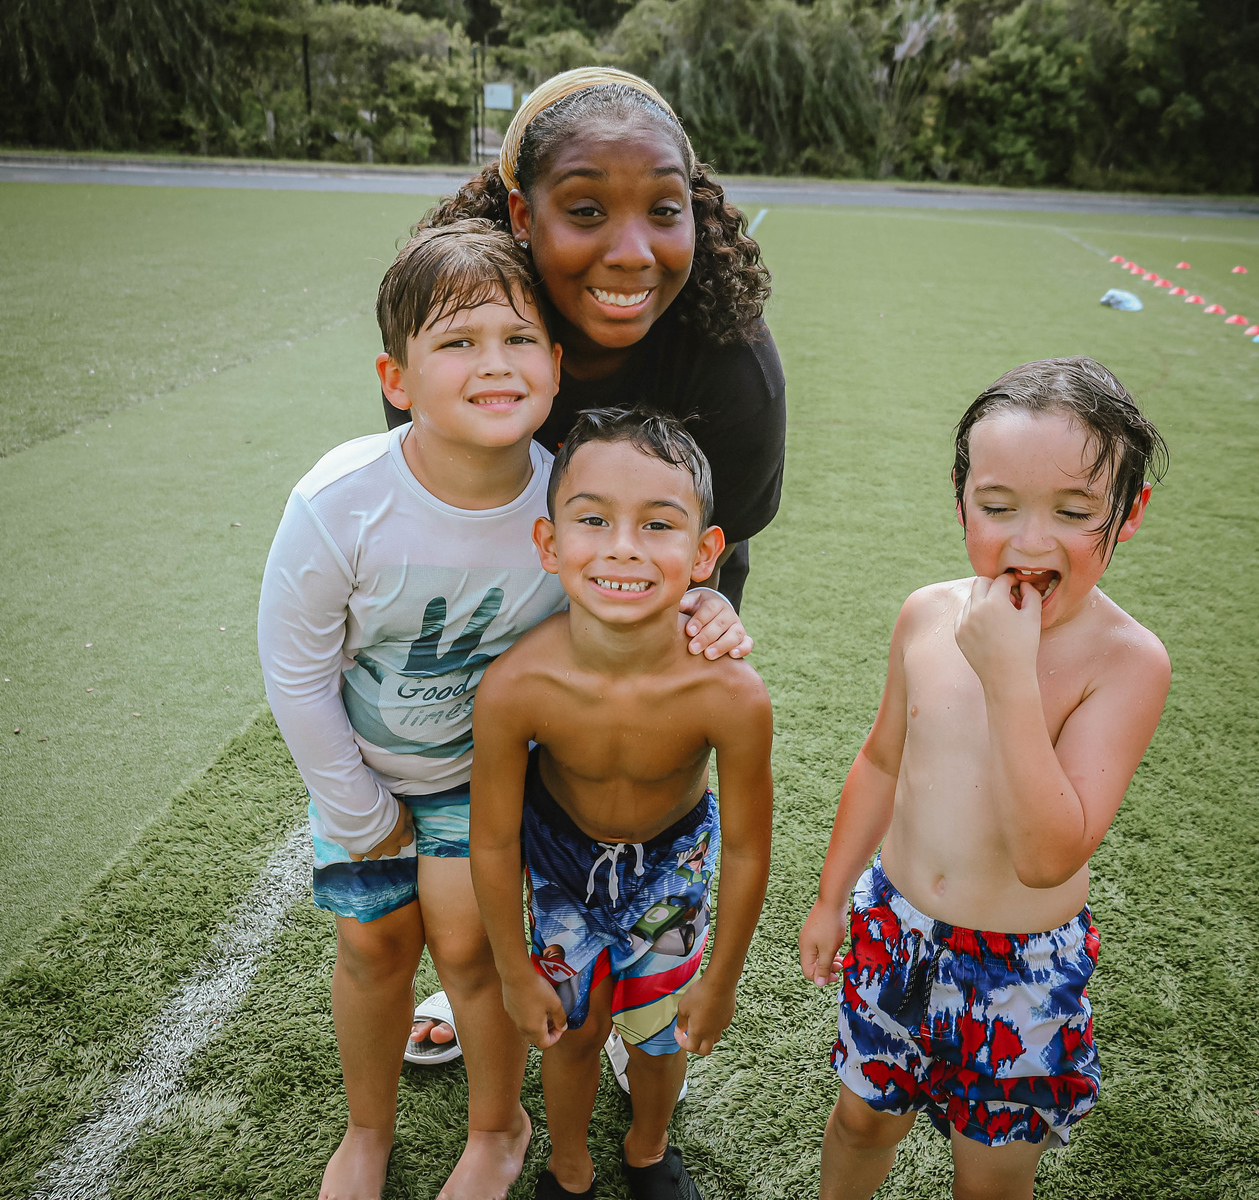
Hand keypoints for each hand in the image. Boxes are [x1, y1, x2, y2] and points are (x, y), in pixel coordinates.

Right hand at [350, 797, 414, 861]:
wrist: (362, 812)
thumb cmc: (383, 808)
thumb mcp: (401, 807)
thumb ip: (405, 816)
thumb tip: (407, 818)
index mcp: (401, 836)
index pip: (408, 838)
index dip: (405, 832)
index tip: (401, 825)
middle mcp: (389, 847)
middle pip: (393, 850)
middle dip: (390, 843)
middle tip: (385, 832)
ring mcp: (374, 851)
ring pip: (376, 854)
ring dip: (374, 847)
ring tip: (369, 836)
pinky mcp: (359, 851)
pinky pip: (358, 856)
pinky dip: (357, 851)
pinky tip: (356, 843)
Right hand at [502, 971, 567, 1049]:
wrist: (516, 975)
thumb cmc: (537, 989)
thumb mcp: (555, 1003)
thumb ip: (561, 1018)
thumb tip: (562, 1027)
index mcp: (534, 1030)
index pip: (545, 1044)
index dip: (556, 1038)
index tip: (561, 1025)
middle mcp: (522, 1028)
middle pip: (536, 1039)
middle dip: (547, 1033)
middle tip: (554, 1020)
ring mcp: (514, 1019)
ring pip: (528, 1029)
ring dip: (539, 1025)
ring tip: (546, 1012)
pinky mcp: (510, 1009)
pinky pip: (522, 1019)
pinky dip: (530, 1017)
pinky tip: (534, 1003)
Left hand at [674, 975, 734, 1053]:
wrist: (720, 982)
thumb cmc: (699, 993)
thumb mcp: (683, 1006)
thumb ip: (681, 1021)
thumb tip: (681, 1029)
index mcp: (699, 1032)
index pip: (690, 1047)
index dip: (681, 1042)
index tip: (678, 1032)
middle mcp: (711, 1032)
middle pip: (705, 1051)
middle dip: (695, 1048)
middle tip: (689, 1037)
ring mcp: (721, 1026)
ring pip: (714, 1039)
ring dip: (706, 1037)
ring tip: (699, 1025)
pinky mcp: (728, 1017)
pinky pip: (721, 1027)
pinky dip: (715, 1026)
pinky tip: (710, 1015)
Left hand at [680, 589, 752, 659]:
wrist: (713, 614)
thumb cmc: (697, 610)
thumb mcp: (691, 602)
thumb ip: (685, 602)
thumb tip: (678, 604)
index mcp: (715, 603)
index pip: (709, 609)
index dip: (699, 620)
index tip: (689, 631)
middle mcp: (728, 614)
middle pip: (720, 624)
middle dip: (706, 637)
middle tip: (693, 648)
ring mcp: (737, 626)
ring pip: (735, 634)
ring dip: (722, 645)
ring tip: (709, 655)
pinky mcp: (744, 638)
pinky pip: (748, 643)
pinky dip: (743, 649)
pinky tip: (732, 656)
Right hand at [799, 897, 847, 987]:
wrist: (832, 900)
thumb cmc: (831, 925)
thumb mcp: (829, 949)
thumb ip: (824, 967)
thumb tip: (818, 984)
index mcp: (805, 950)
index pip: (809, 972)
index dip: (822, 978)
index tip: (837, 976)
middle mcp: (805, 944)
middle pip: (813, 965)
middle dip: (827, 969)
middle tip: (841, 966)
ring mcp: (810, 937)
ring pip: (818, 956)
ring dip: (829, 961)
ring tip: (841, 959)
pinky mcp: (816, 931)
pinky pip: (820, 947)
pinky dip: (829, 952)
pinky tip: (838, 950)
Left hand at [954, 573, 1041, 687]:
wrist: (1007, 676)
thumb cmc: (1024, 646)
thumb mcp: (1033, 617)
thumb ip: (1031, 594)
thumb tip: (1024, 585)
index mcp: (994, 602)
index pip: (1001, 580)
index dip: (1011, 581)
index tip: (1016, 586)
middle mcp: (975, 608)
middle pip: (980, 583)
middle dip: (993, 585)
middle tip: (1006, 597)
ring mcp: (963, 621)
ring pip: (971, 598)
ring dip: (983, 599)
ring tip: (999, 614)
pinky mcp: (958, 633)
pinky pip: (963, 614)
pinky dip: (974, 613)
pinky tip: (987, 625)